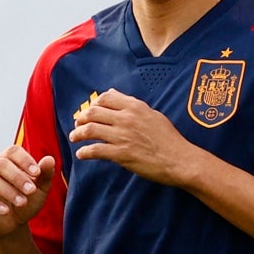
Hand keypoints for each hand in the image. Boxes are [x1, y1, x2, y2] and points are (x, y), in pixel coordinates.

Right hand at [0, 146, 54, 239]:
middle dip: (18, 177)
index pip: (12, 151)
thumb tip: (50, 159)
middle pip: (1, 164)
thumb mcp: (40, 189)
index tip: (37, 173)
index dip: (24, 160)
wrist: (14, 223)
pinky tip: (6, 211)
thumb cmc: (27, 200)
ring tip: (22, 202)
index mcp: (9, 160)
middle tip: (31, 191)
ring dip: (9, 191)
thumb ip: (45, 174)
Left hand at [69, 88, 195, 186]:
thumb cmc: (169, 139)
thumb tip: (114, 94)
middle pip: (94, 112)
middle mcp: (127, 118)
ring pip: (91, 130)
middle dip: (81, 118)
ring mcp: (123, 136)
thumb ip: (132, 104)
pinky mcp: (121, 154)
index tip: (89, 111)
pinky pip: (96, 150)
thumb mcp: (153, 114)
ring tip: (74, 137)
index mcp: (135, 107)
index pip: (105, 98)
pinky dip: (85, 152)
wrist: (179, 159)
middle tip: (77, 124)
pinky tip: (81, 154)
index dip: (93, 104)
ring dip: (78, 133)